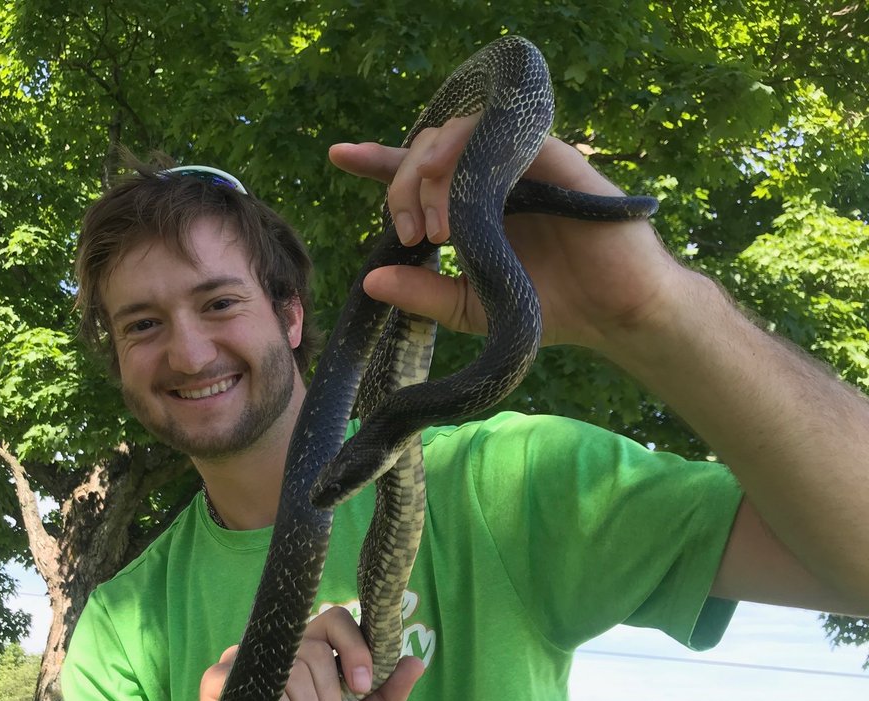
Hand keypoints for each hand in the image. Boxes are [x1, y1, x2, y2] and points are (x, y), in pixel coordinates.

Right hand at [187, 606, 423, 700]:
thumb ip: (383, 698)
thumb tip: (417, 661)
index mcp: (308, 652)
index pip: (335, 621)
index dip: (355, 648)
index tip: (363, 686)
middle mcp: (276, 649)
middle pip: (316, 653)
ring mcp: (244, 660)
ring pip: (293, 674)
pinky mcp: (218, 679)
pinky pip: (264, 692)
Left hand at [329, 117, 697, 355]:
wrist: (612, 314)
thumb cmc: (546, 308)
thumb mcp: (471, 309)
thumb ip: (422, 294)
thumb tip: (370, 282)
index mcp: (467, 204)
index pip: (416, 171)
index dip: (377, 160)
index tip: (337, 154)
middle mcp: (489, 177)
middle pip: (427, 150)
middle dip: (404, 185)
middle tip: (413, 233)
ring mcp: (522, 164)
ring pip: (460, 135)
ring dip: (433, 172)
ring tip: (435, 227)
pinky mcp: (556, 159)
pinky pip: (508, 135)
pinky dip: (478, 155)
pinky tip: (464, 191)